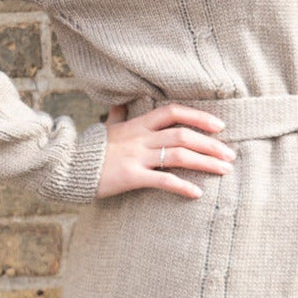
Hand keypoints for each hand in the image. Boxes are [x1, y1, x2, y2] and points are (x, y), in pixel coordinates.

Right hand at [95, 101, 236, 199]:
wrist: (67, 167)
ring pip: (179, 155)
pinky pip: (162, 180)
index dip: (198, 117)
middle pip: (183, 135)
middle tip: (230, 155)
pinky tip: (197, 193)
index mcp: (137, 124)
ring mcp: (136, 157)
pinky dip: (182, 186)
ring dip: (205, 162)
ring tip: (224, 170)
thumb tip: (120, 104)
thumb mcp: (106, 129)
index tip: (219, 126)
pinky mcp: (131, 177)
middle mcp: (140, 137)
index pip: (173, 112)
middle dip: (211, 144)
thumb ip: (118, 115)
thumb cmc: (89, 150)